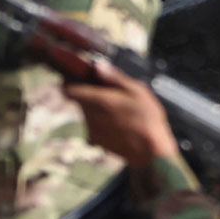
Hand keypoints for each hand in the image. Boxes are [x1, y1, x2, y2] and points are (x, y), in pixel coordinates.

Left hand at [62, 61, 179, 171]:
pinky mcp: (96, 141)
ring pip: (86, 112)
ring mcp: (92, 130)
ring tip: (118, 109)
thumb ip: (115, 77)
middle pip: (79, 100)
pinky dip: (100, 122)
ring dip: (95, 108)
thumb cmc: (147, 119)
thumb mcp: (137, 91)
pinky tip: (118, 123)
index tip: (76, 78)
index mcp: (99, 100)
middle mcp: (91, 116)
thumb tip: (98, 66)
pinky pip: (93, 125)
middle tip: (108, 93)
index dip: (70, 82)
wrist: (150, 153)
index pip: (69, 90)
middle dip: (88, 94)